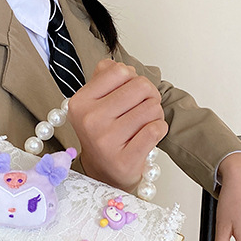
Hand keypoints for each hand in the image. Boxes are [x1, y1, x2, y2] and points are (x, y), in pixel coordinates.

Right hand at [67, 59, 167, 189]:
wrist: (104, 172)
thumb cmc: (104, 132)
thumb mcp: (95, 102)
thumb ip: (106, 76)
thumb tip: (124, 68)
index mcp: (80, 102)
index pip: (120, 70)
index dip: (133, 78)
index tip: (132, 92)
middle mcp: (90, 121)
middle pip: (141, 87)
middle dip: (149, 95)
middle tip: (143, 108)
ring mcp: (106, 142)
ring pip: (152, 108)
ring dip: (155, 114)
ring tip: (144, 123)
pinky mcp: (125, 159)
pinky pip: (156, 129)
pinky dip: (159, 129)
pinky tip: (149, 134)